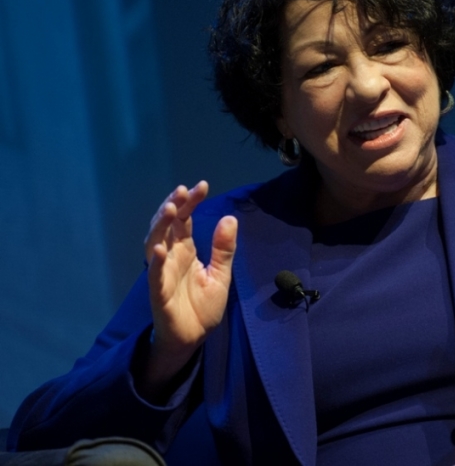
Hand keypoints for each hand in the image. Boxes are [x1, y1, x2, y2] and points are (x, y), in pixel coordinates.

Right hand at [142, 181, 236, 391]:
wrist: (194, 337)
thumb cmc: (203, 306)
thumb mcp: (220, 274)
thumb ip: (223, 248)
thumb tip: (230, 218)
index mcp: (185, 251)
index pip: (184, 221)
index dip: (190, 203)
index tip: (201, 186)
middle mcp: (171, 258)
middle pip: (167, 227)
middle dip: (174, 207)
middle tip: (183, 191)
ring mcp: (163, 274)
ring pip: (155, 245)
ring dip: (160, 227)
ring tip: (170, 209)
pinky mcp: (159, 294)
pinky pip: (155, 277)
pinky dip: (156, 263)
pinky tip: (160, 250)